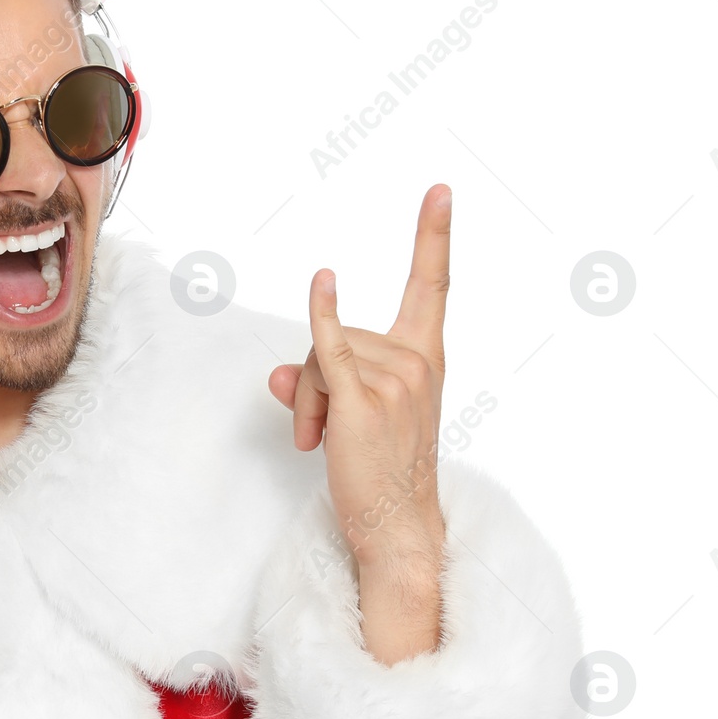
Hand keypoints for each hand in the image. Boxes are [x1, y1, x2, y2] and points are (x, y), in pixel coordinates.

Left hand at [269, 184, 450, 658]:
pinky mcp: (361, 400)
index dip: (435, 235)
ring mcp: (393, 379)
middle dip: (316, 381)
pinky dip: (322, 316)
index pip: (433, 285)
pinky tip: (324, 281)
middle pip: (340, 333)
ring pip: (319, 355)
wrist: (395, 527)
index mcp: (425, 357)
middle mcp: (416, 361)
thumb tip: (276, 377)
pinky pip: (329, 349)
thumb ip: (319, 383)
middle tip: (325, 434)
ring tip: (324, 443)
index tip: (440, 190)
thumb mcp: (354, 417)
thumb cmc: (380, 472)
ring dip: (307, 401)